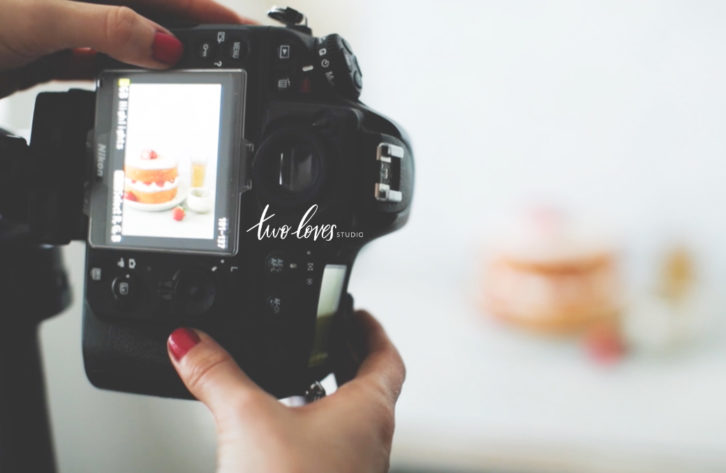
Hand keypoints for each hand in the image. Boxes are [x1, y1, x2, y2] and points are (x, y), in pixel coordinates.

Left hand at [0, 0, 253, 96]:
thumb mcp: (39, 14)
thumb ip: (107, 26)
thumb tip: (162, 44)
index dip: (203, 6)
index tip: (238, 27)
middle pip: (148, 13)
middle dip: (188, 34)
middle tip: (226, 58)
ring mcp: (64, 24)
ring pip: (126, 40)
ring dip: (157, 58)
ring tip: (195, 74)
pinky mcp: (49, 52)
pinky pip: (99, 62)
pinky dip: (121, 74)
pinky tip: (140, 82)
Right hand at [167, 311, 405, 472]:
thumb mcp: (246, 421)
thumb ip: (216, 375)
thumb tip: (192, 342)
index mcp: (368, 412)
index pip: (387, 358)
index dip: (373, 330)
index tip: (359, 313)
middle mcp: (371, 440)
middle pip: (370, 386)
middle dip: (345, 357)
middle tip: (324, 338)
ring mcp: (355, 468)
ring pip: (351, 419)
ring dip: (328, 394)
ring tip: (295, 377)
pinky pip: (331, 448)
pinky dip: (312, 428)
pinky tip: (280, 432)